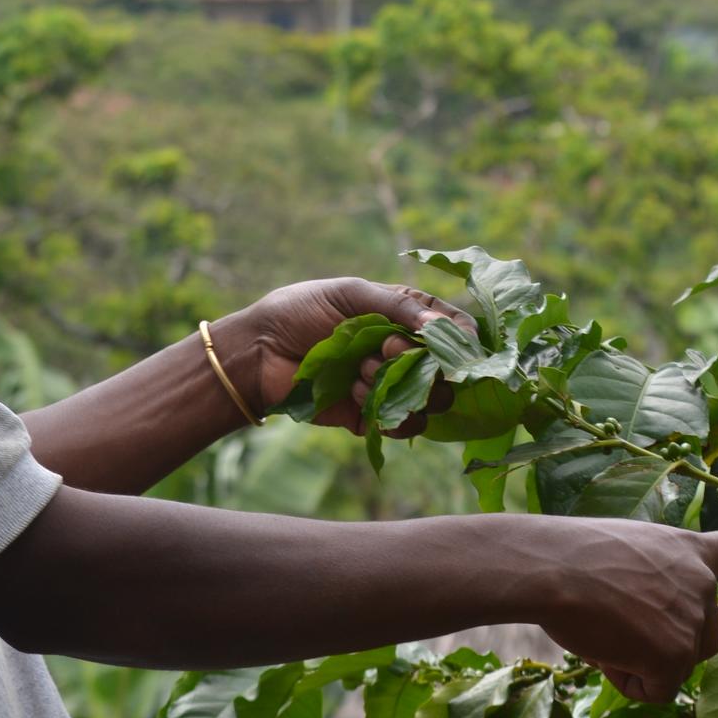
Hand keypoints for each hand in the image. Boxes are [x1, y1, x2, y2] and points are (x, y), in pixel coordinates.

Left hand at [222, 277, 474, 434]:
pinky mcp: (372, 416)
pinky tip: (355, 393)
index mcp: (403, 316)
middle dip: (423, 362)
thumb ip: (396, 306)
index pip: (454, 328)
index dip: (460, 338)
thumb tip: (437, 325)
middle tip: (383, 349)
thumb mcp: (349, 293)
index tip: (449, 343)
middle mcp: (403, 353)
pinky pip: (403, 424)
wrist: (257, 352)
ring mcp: (389, 386)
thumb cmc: (299, 311)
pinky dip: (387, 413)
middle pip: (449, 371)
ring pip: (430, 400)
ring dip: (400, 385)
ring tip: (360, 371)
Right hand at [532, 518, 717, 705]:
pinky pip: (655, 689)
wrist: (554, 567)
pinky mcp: (677, 653)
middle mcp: (702, 582)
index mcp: (688, 549)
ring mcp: (694, 617)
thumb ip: (658, 580)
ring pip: (675, 666)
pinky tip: (607, 646)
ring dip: (641, 662)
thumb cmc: (572, 556)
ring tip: (606, 626)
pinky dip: (628, 680)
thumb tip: (649, 627)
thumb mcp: (628, 553)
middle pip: (704, 639)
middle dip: (668, 646)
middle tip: (619, 623)